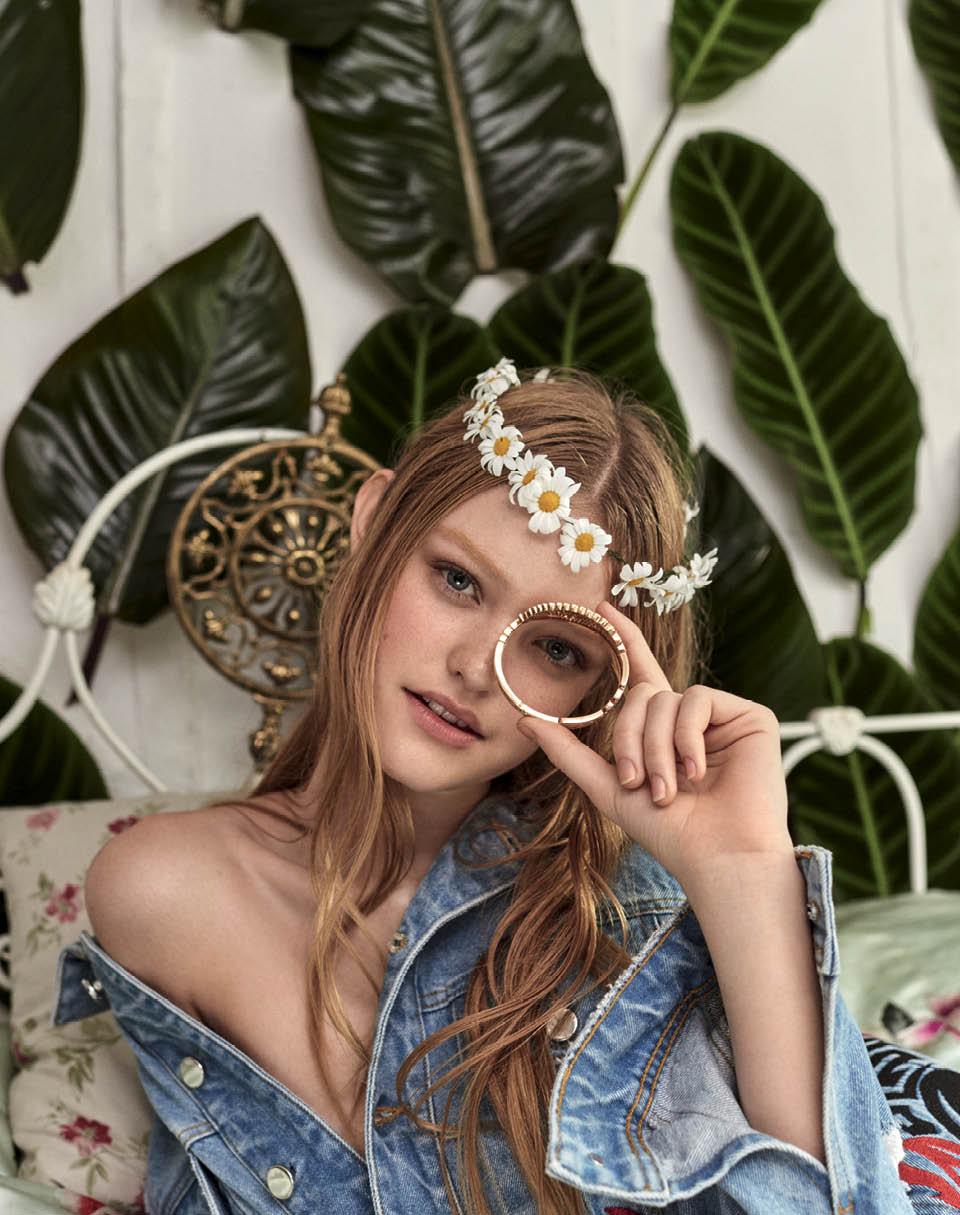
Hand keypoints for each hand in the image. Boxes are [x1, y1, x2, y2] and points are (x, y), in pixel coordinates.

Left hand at [514, 598, 792, 888]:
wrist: (717, 856)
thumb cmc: (668, 832)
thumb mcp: (608, 788)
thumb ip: (569, 753)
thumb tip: (524, 720)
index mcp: (663, 730)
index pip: (640, 675)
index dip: (625, 639)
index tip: (603, 607)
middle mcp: (693, 717)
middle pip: (643, 696)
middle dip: (631, 741)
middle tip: (637, 783)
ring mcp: (723, 714)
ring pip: (667, 700)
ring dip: (658, 750)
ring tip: (669, 789)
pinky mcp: (751, 715)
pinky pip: (698, 701)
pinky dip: (686, 738)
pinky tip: (696, 772)